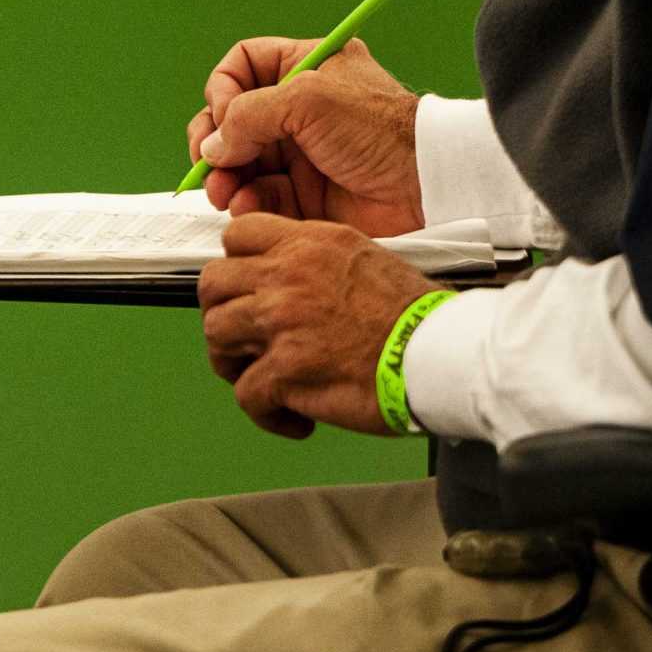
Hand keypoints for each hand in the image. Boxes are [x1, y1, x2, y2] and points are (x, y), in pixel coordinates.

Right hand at [184, 37, 423, 236]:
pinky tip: (245, 205)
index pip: (244, 66)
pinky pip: (260, 196)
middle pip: (233, 119)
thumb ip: (249, 115)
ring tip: (222, 192)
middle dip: (214, 142)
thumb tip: (213, 145)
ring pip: (241, 162)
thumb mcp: (308, 100)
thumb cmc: (380, 128)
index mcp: (305, 68)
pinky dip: (246, 201)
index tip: (224, 115)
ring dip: (224, 177)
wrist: (424, 183)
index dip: (224, 89)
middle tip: (206, 163)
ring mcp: (301, 152)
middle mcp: (299, 108)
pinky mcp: (305, 193)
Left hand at [197, 212, 437, 438]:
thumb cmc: (415, 316)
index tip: (246, 288)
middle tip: (244, 338)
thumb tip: (290, 280)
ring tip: (262, 379)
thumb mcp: (364, 259)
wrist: (439, 352)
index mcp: (309, 244)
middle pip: (212, 284)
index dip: (235, 264)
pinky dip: (266, 414)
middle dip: (222, 312)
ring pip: (216, 334)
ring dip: (234, 363)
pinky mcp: (285, 369)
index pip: (237, 234)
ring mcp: (282, 320)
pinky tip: (293, 418)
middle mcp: (288, 275)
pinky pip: (245, 394)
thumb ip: (317, 263)